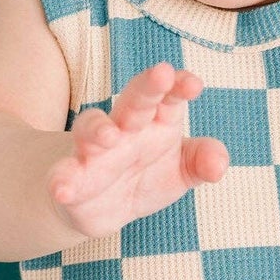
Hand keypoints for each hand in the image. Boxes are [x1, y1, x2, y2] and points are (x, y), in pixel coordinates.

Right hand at [48, 62, 228, 238]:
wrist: (102, 205)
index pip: (169, 97)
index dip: (180, 87)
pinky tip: (61, 190)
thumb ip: (202, 162)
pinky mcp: (71, 177)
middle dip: (147, 87)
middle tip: (161, 73)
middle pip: (135, 101)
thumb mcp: (182, 171)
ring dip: (98, 129)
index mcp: (157, 120)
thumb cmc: (147, 175)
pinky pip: (64, 175)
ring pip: (91, 129)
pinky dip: (61, 180)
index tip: (193, 84)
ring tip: (110, 137)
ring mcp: (94, 150)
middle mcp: (125, 128)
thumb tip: (219, 165)